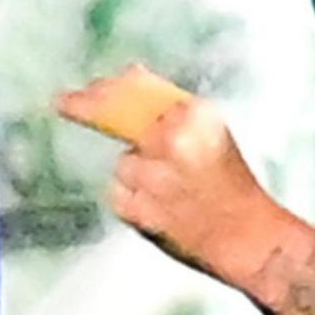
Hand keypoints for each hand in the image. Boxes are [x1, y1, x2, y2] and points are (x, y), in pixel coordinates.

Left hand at [57, 67, 294, 294]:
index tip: (88, 88)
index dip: (107, 88)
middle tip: (62, 102)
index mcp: (197, 115)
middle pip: (115, 117)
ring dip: (137, 176)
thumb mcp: (213, 134)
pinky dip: (134, 202)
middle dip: (84, 107)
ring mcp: (156, 177)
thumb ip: (172, 108)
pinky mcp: (143, 210)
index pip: (138, 89)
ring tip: (171, 192)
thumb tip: (129, 73)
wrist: (252, 241)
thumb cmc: (233, 186)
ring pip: (123, 165)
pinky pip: (120, 196)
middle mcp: (174, 140)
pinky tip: (162, 210)